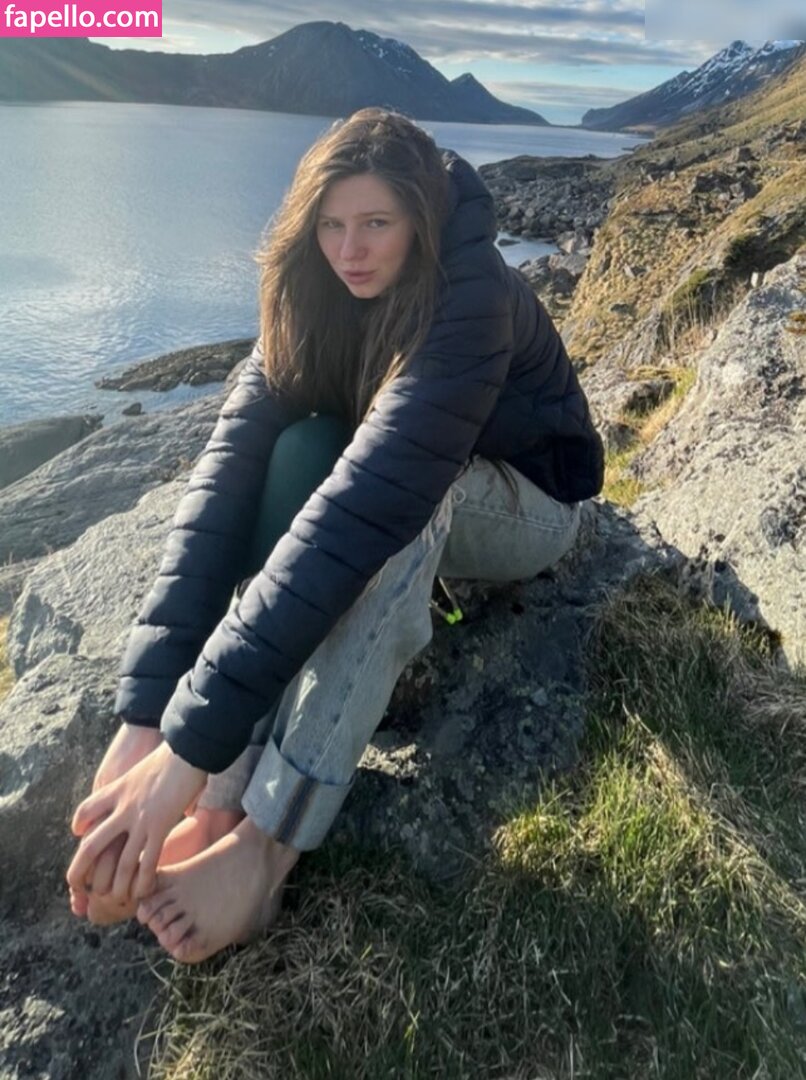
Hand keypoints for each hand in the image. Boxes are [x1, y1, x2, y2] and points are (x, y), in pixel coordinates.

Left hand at [68, 722, 162, 915]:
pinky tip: (142, 892)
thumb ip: (135, 783)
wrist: (187, 750)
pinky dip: (143, 881)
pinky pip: (147, 862)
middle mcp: (122, 808)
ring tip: (115, 899)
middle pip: (91, 846)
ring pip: (120, 862)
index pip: (85, 812)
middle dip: (80, 872)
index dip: (79, 826)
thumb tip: (141, 787)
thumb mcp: (141, 768)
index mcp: (116, 790)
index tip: (79, 835)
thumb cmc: (171, 756)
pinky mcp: (160, 826)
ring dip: (116, 886)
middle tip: (80, 889)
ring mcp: (140, 819)